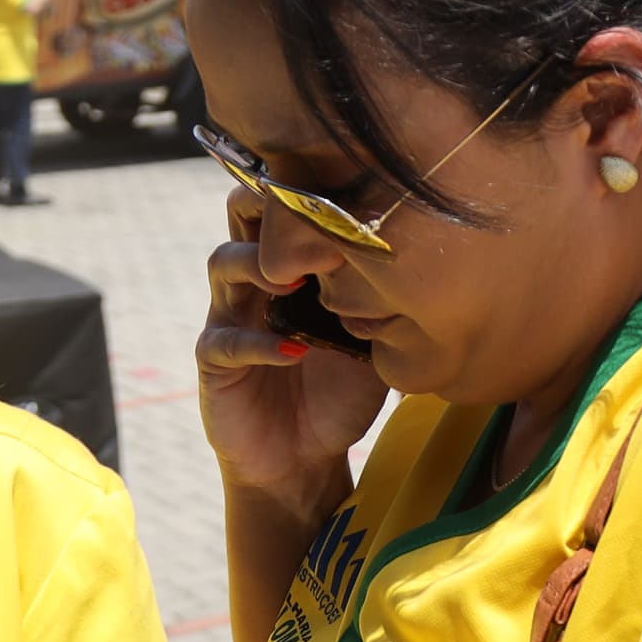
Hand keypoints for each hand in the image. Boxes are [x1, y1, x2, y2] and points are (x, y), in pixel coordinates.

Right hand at [198, 199, 386, 499]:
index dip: (301, 190)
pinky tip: (294, 351)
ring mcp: (230, 318)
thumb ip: (382, 304)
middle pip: (239, 219)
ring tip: (295, 280)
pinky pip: (225, 341)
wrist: (304, 458)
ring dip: (258, 263)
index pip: (285, 211)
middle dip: (263, 203)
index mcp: (291, 270)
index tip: (337, 183)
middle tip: (298, 211)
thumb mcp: (371, 343)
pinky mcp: (215, 364)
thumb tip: (426, 265)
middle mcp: (256, 283)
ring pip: (222, 264)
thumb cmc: (339, 393)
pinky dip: (259, 342)